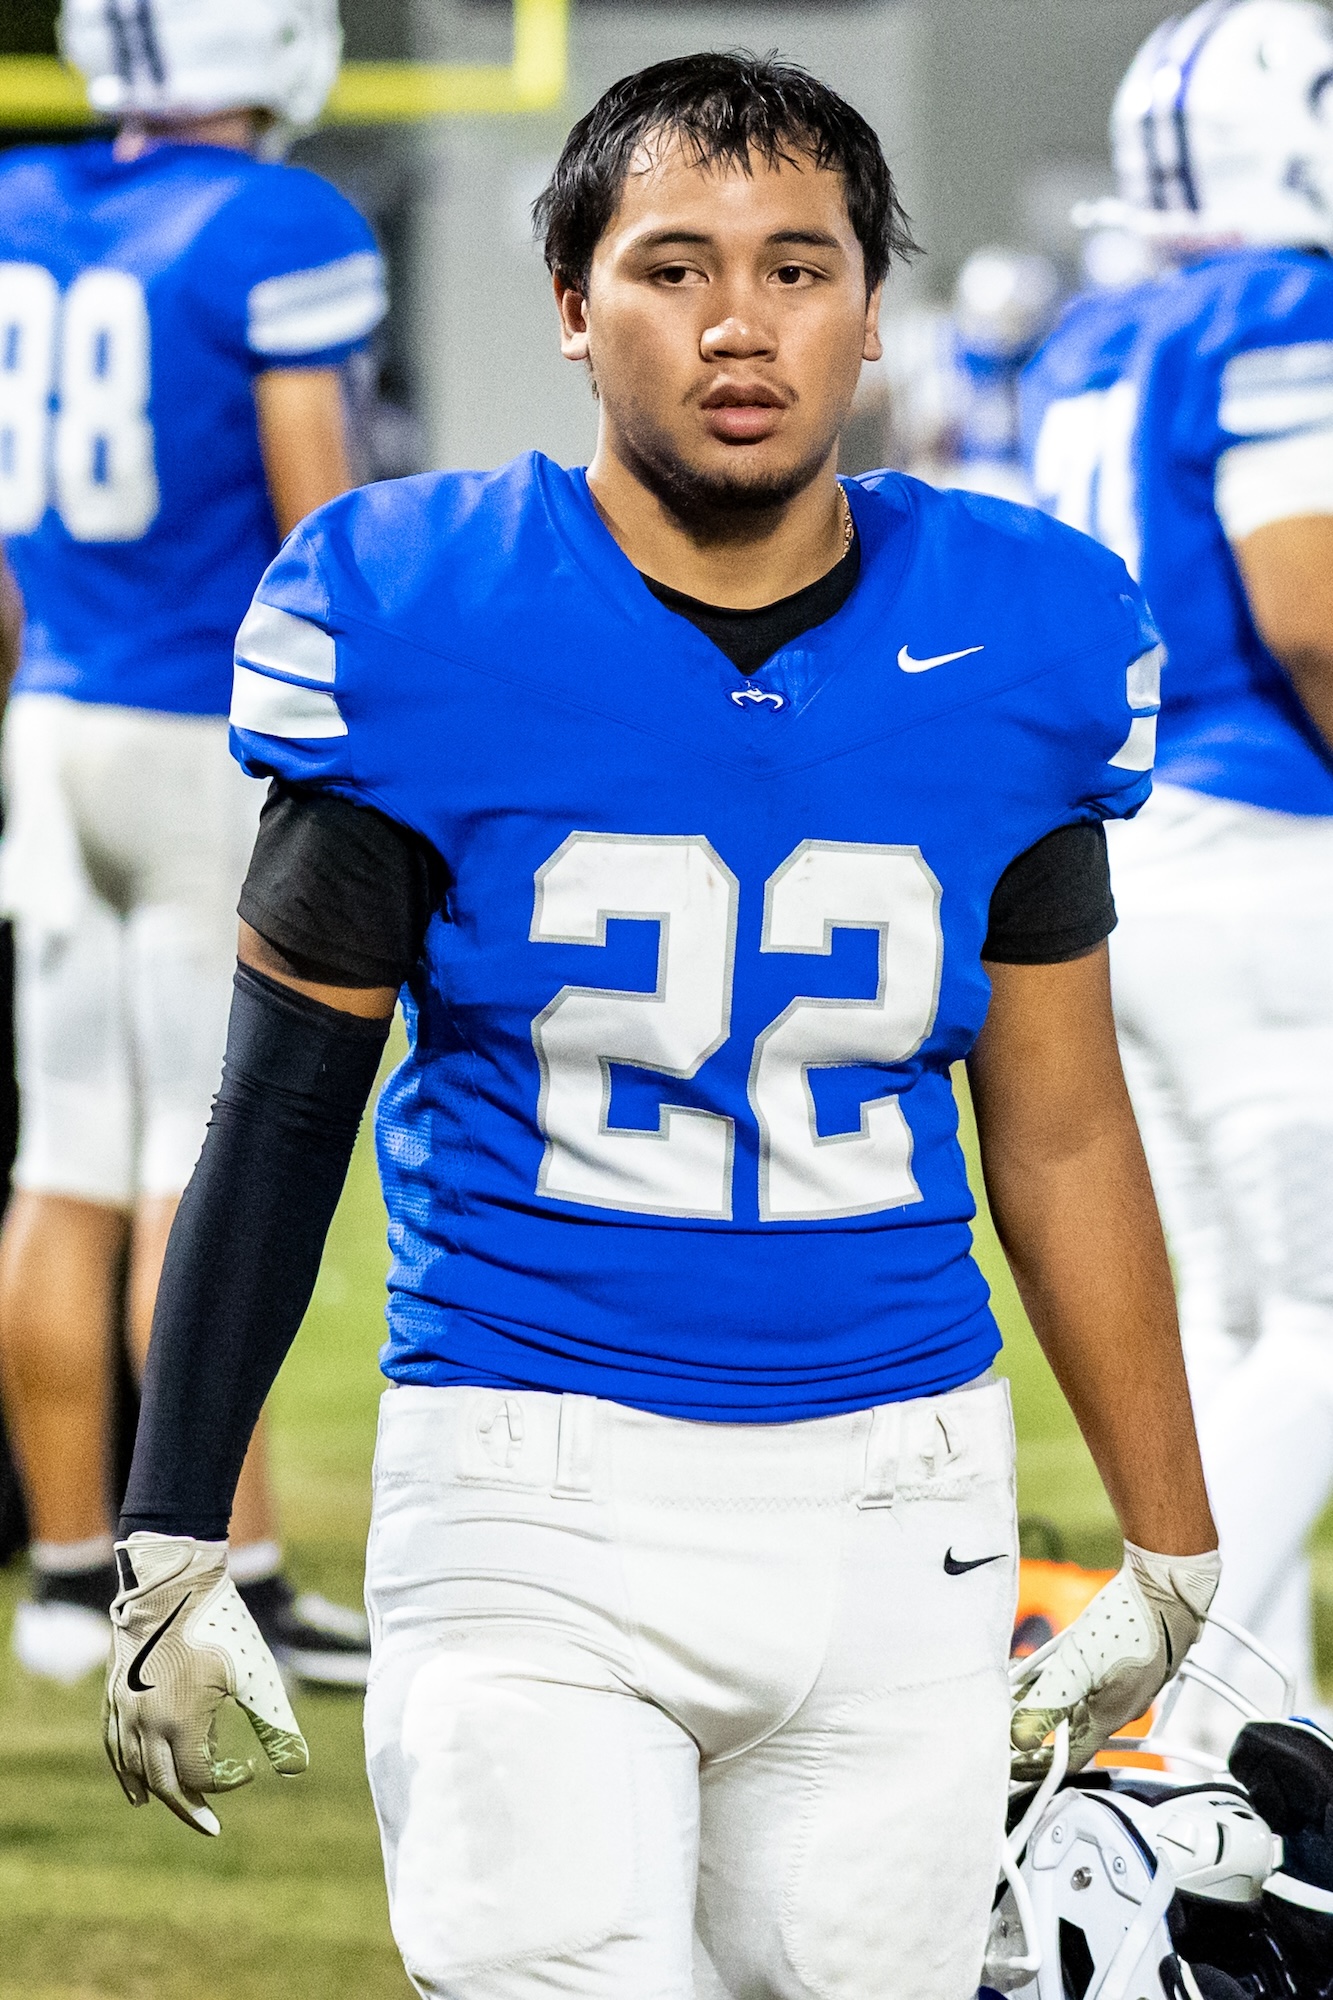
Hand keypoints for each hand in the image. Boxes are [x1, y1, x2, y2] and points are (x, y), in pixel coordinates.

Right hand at [104, 1532, 308, 1835]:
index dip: (226, 1782)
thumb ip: (275, 1724)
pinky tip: (137, 1788)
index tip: (247, 1768)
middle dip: (190, 1808)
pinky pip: (114, 1749)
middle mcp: (145, 1724)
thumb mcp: (254, 1674)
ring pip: (135, 1771)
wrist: (172, 1585)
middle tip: (210, 1826)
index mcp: (181, 1722)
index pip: (199, 1776)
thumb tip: (298, 1768)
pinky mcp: (113, 1698)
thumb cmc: (220, 1627)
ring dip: (158, 1793)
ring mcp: (124, 1713)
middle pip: (164, 1786)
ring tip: (180, 1807)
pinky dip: (127, 1774)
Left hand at [1009, 1542, 1219, 1779]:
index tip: (1011, 1769)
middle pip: (1070, 1729)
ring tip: (1008, 1696)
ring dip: (1040, 1701)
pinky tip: (1033, 1667)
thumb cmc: (1129, 1625)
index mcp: (1112, 1716)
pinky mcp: (1118, 1656)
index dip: (1039, 1766)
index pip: (1071, 1758)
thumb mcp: (1077, 1667)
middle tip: (1003, 1729)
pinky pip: (1082, 1677)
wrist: (1164, 1585)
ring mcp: (1121, 1679)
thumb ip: (1047, 1704)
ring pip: (1073, 1700)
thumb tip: (1019, 1738)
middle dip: (1035, 1731)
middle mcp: (1118, 1704)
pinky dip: (1055, 1677)